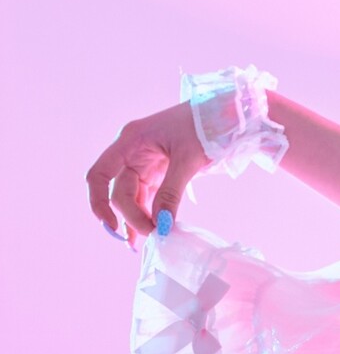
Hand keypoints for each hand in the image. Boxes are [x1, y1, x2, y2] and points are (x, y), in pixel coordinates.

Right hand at [86, 101, 210, 244]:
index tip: (112, 225)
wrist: (228, 114)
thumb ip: (171, 192)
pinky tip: (154, 229)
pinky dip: (150, 213)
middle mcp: (132, 152)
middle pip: (120, 191)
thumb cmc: (206, 125)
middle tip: (153, 233)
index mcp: (131, 141)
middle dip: (131, 215)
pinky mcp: (159, 171)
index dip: (98, 202)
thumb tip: (160, 224)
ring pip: (133, 197)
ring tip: (149, 239)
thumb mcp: (188, 158)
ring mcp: (145, 162)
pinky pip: (148, 196)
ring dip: (139, 218)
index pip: (100, 174)